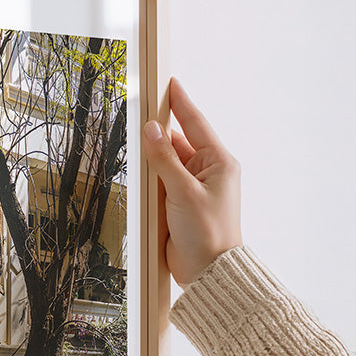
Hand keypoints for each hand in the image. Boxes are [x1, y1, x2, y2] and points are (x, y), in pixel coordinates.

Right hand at [143, 78, 241, 286]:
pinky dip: (150, 182)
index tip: (169, 83)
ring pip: (165, 163)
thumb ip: (164, 159)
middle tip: (137, 122)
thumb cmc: (208, 234)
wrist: (208, 272)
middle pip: (176, 143)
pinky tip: (142, 184)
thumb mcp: (183, 192)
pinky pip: (160, 183)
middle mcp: (207, 172)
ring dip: (152, 164)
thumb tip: (151, 129)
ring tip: (140, 163)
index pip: (195, 123)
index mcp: (218, 163)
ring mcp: (192, 187)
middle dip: (157, 138)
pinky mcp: (179, 203)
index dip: (180, 102)